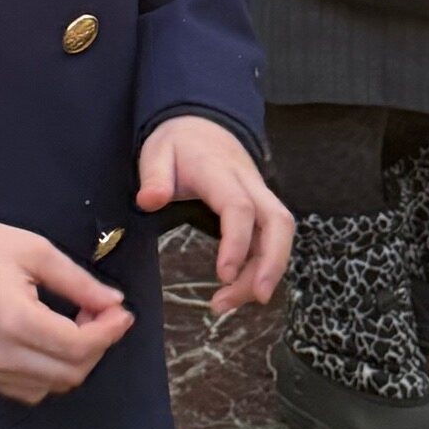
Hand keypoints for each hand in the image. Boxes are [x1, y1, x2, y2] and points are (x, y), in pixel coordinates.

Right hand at [0, 214, 133, 405]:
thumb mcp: (35, 250)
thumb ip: (78, 281)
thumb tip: (115, 303)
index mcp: (15, 320)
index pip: (79, 346)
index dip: (109, 331)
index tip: (122, 311)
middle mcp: (1, 356)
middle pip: (71, 372)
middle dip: (97, 344)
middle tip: (101, 312)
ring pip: (53, 386)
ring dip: (76, 361)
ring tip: (77, 324)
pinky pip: (30, 390)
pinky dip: (51, 372)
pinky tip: (52, 342)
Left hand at [136, 116, 293, 313]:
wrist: (201, 124)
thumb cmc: (177, 144)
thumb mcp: (156, 152)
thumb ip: (153, 176)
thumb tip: (149, 201)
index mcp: (220, 172)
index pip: (239, 207)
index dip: (237, 243)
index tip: (223, 275)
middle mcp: (249, 184)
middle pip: (278, 222)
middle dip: (273, 262)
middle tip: (257, 298)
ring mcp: (259, 196)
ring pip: (280, 234)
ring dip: (266, 271)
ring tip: (229, 303)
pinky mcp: (261, 209)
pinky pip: (272, 238)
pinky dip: (262, 267)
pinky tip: (238, 290)